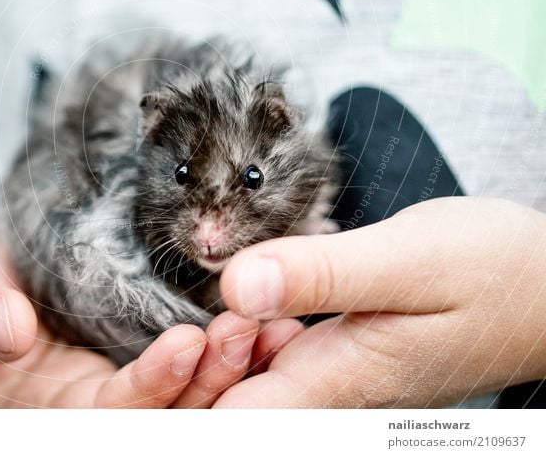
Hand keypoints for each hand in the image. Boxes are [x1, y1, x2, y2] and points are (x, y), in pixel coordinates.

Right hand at [0, 240, 275, 406]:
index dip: (150, 387)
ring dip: (237, 366)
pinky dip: (240, 348)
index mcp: (57, 411)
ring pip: (198, 394)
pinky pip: (206, 362)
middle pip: (170, 414)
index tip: (185, 343)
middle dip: (212, 381)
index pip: (112, 415)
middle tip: (246, 331)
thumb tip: (5, 327)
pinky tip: (271, 321)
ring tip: (270, 326)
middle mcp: (104, 406)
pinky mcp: (157, 350)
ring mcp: (136, 380)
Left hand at [214, 197, 545, 406]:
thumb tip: (233, 286)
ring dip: (225, 347)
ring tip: (232, 297)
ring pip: (253, 384)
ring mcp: (340, 378)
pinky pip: (279, 361)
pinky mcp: (347, 358)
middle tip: (207, 309)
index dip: (193, 391)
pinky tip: (259, 295)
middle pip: (235, 407)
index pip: (236, 421)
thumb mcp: (406, 259)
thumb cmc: (493, 271)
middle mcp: (332, 392)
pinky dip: (255, 332)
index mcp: (337, 382)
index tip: (186, 340)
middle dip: (200, 368)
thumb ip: (321, 275)